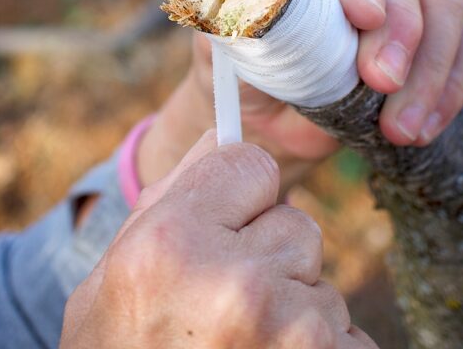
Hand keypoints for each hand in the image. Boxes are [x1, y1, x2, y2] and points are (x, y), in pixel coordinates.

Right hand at [61, 132, 377, 347]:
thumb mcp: (116, 276)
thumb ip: (172, 198)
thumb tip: (226, 133)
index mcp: (173, 244)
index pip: (250, 163)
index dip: (233, 202)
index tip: (215, 234)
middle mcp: (237, 282)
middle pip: (295, 223)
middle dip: (267, 258)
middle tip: (222, 311)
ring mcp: (293, 331)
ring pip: (322, 279)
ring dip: (293, 309)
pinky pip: (346, 333)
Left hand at [140, 0, 462, 188]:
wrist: (266, 113)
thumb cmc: (241, 62)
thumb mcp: (225, 40)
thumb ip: (243, 8)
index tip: (364, 14)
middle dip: (396, 28)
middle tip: (381, 82)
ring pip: (442, 1)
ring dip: (428, 67)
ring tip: (400, 127)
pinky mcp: (438, 22)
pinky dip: (448, 87)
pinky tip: (422, 128)